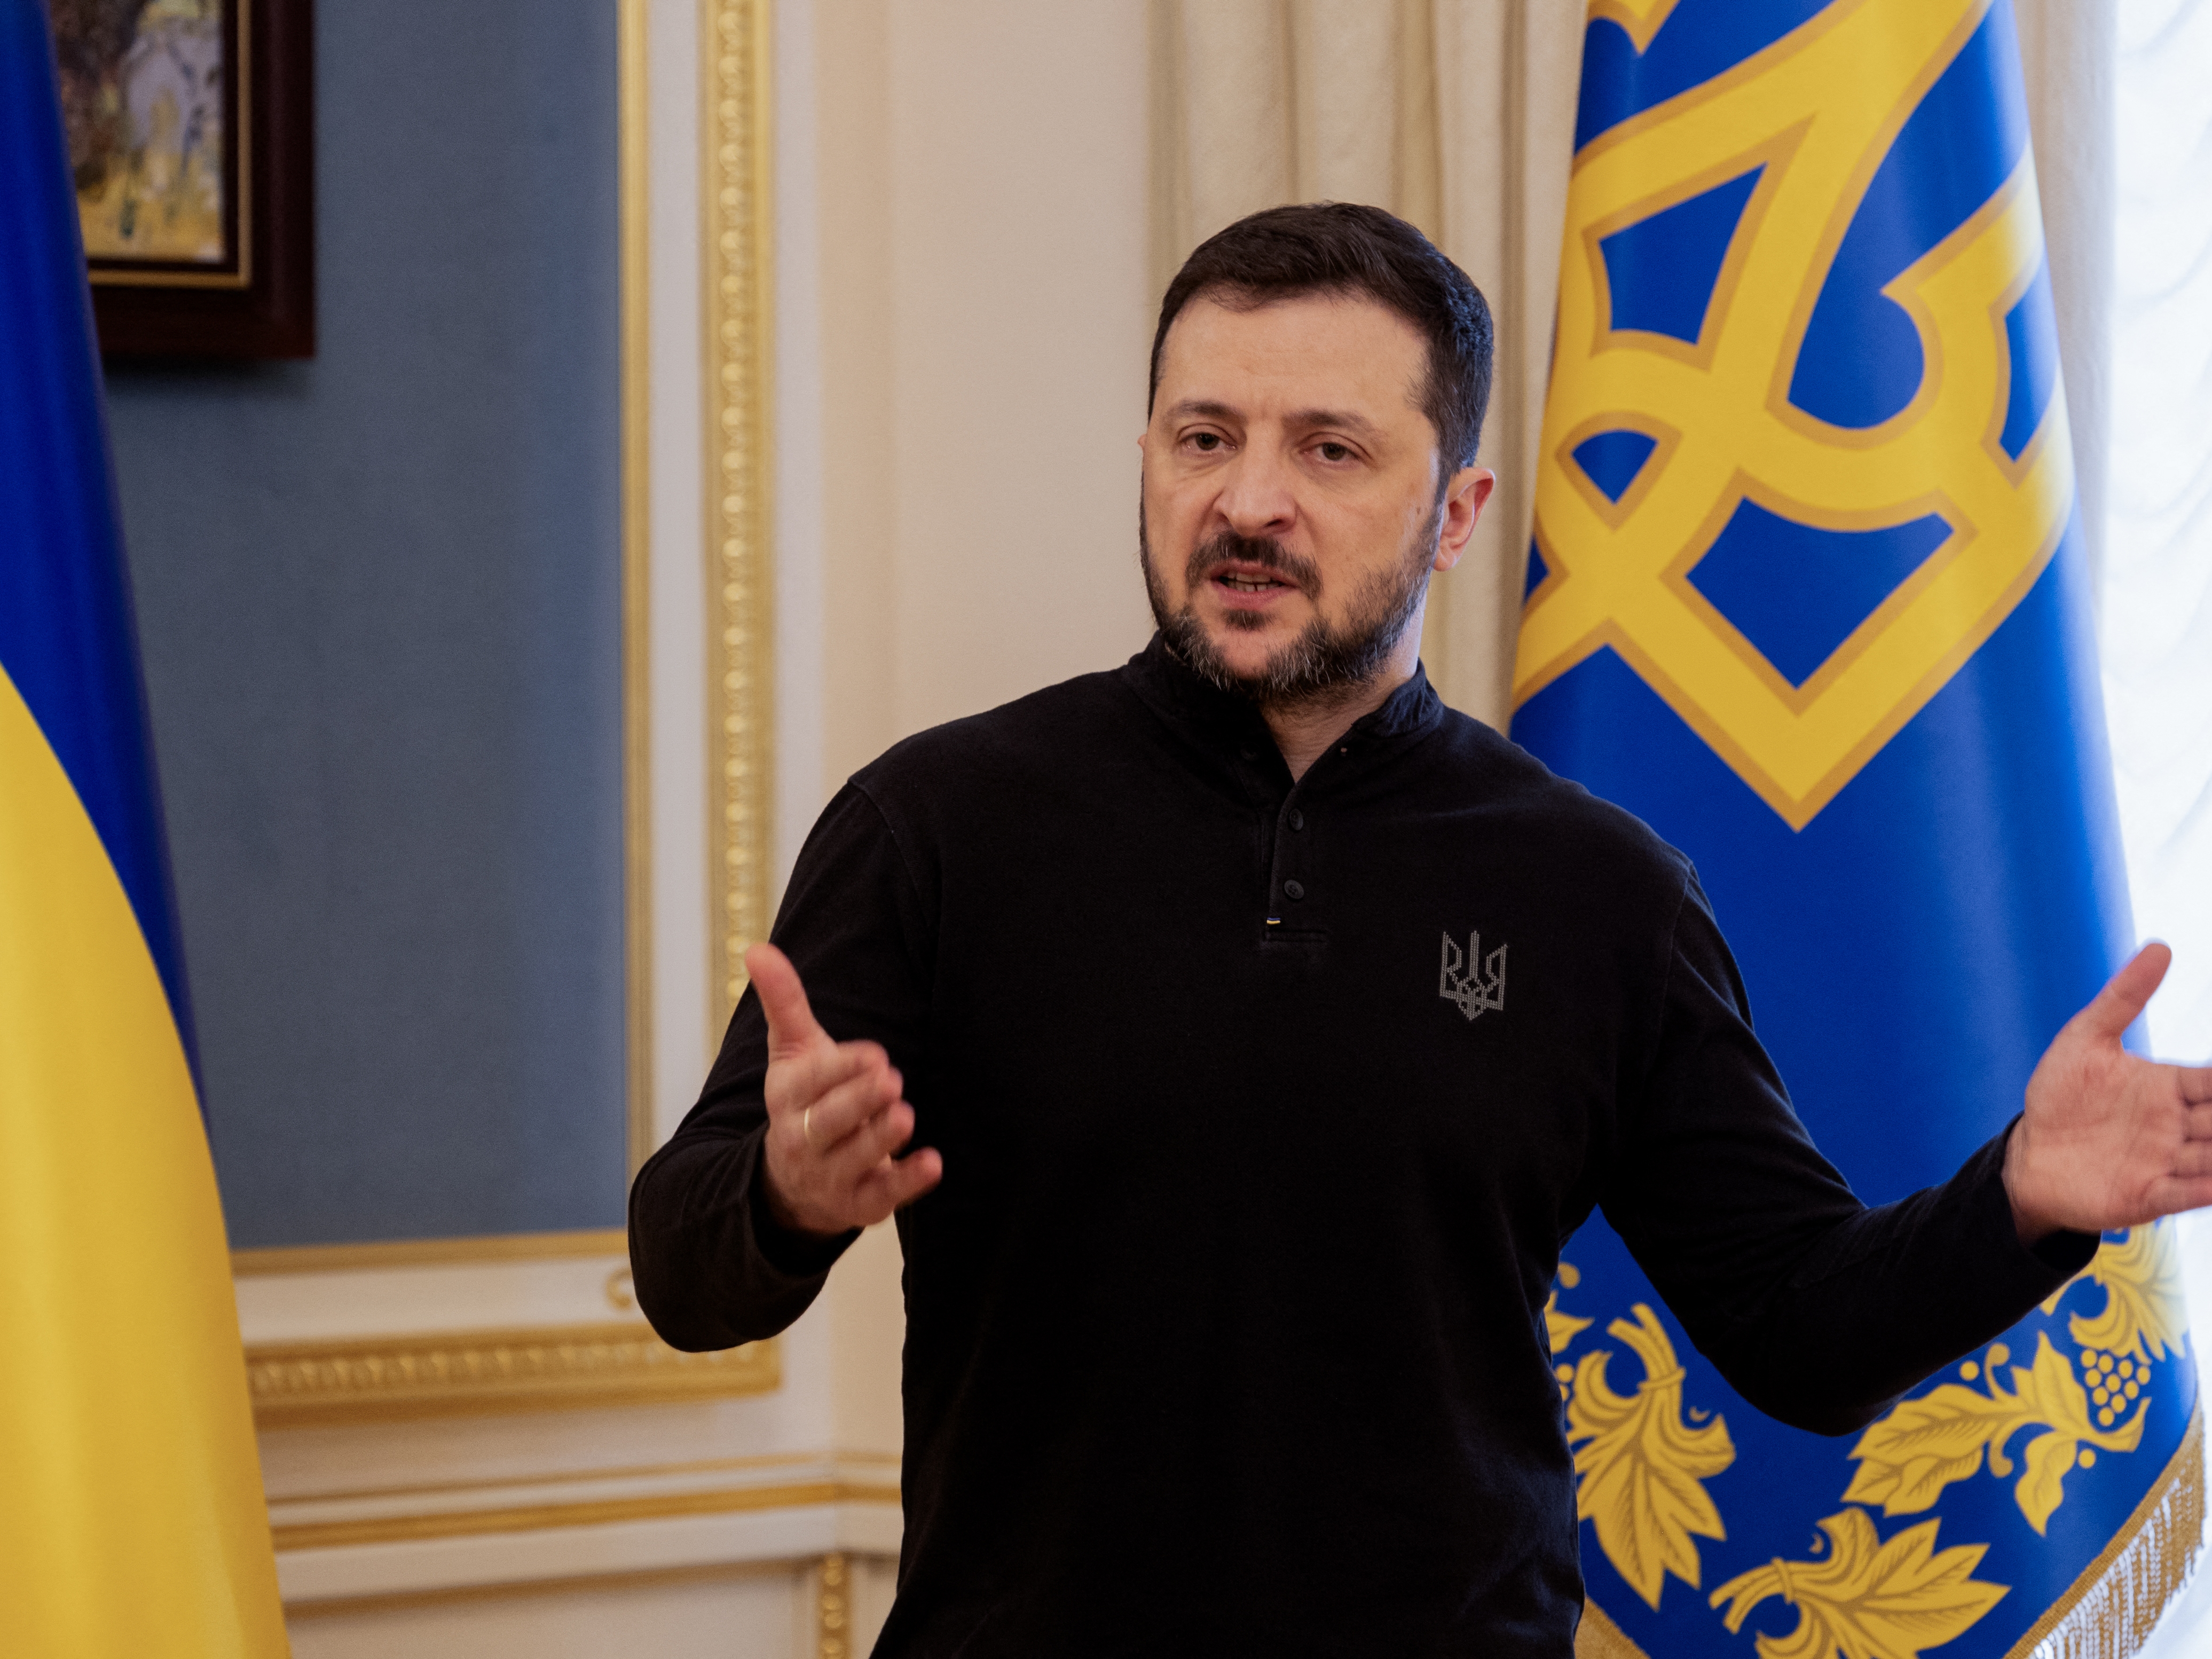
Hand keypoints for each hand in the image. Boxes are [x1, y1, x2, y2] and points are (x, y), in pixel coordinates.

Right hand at [749, 942, 941, 1238]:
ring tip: (903, 1115)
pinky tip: (933, 1163)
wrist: (792, 1179)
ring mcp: (828, 1176)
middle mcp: (801, 1140)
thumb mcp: (792, 1052)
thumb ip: (783, 1001)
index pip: (811, 1084)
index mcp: (786, 1098)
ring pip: (854, 1160)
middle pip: (829, 1122)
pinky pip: (882, 1197)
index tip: (874, 1055)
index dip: (841, 1069)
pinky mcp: (857, 1205)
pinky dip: (907, 1182)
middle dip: (859, 1102)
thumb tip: (757, 948)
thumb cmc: (803, 1100)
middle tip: (890, 1080)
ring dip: (880, 1139)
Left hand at [2005, 943, 2211, 1242]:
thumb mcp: (2086, 1038)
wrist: (2029, 1153)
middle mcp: (2178, 1125)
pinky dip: (2206, 1189)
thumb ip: (2124, 997)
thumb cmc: (2059, 1095)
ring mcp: (2168, 1162)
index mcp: (2171, 1088)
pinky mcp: (2149, 1195)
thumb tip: (2161, 947)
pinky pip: (2190, 1194)